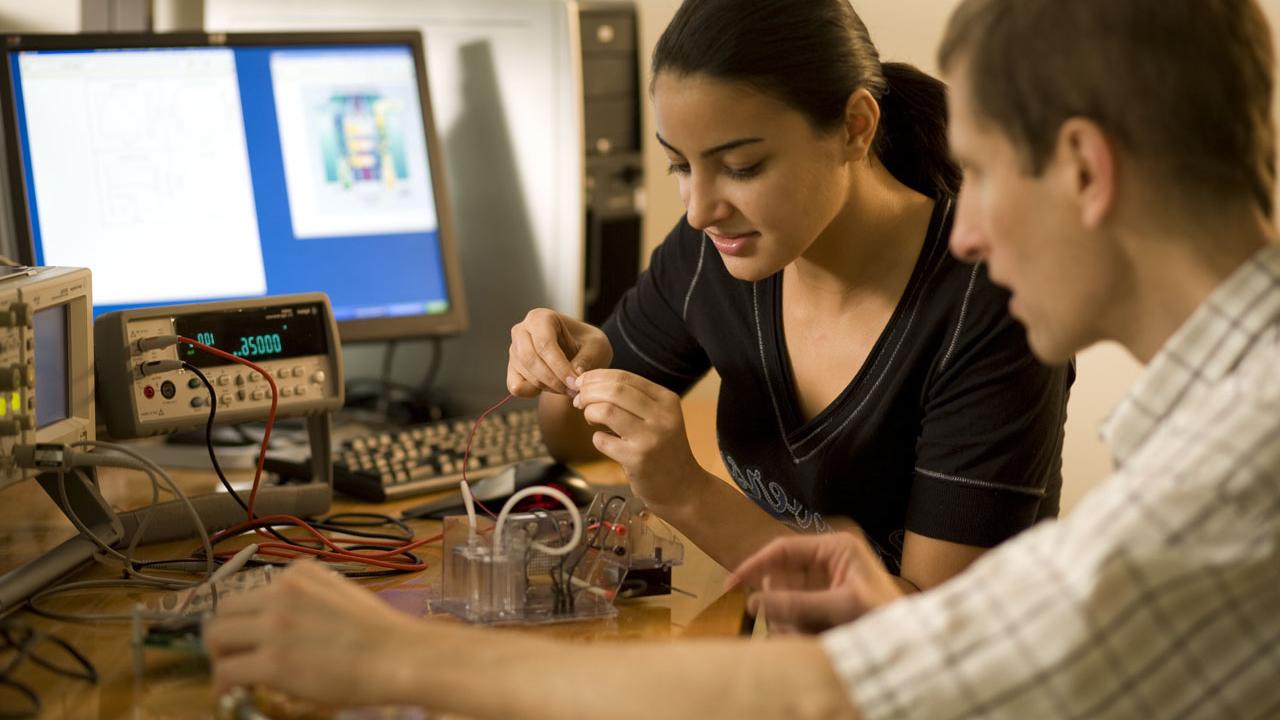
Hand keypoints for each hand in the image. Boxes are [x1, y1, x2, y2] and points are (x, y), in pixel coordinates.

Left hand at [203, 562, 422, 706]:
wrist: (398, 656)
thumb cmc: (381, 633)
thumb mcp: (342, 593)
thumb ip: (310, 596)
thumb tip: (285, 621)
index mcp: (300, 574)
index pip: (251, 591)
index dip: (245, 618)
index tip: (249, 636)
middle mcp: (282, 593)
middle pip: (225, 610)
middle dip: (225, 635)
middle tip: (234, 657)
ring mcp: (275, 626)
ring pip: (217, 637)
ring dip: (221, 658)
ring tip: (234, 676)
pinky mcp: (272, 662)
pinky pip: (227, 671)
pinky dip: (223, 685)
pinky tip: (231, 694)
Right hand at [507, 309, 611, 396]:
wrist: (579, 352)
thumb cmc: (587, 344)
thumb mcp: (596, 347)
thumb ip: (587, 359)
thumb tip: (575, 375)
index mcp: (540, 317)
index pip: (544, 344)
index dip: (560, 367)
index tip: (575, 383)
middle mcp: (522, 330)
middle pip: (531, 359)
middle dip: (553, 380)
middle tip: (573, 391)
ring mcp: (514, 350)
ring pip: (525, 374)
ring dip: (548, 387)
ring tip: (569, 389)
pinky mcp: (512, 368)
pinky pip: (516, 386)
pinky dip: (533, 392)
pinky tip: (552, 388)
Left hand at [571, 369, 701, 509]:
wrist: (682, 486)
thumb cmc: (663, 448)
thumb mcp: (660, 417)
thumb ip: (632, 399)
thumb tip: (588, 383)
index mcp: (667, 400)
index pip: (624, 377)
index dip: (597, 377)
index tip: (582, 382)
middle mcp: (662, 416)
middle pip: (614, 390)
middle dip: (588, 392)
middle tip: (579, 400)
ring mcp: (650, 438)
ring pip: (606, 411)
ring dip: (589, 412)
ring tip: (590, 419)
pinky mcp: (638, 459)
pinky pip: (603, 440)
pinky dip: (596, 438)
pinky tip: (604, 441)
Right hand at [727, 532, 904, 633]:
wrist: (913, 642)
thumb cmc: (885, 615)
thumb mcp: (841, 606)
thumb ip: (797, 603)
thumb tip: (753, 602)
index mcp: (834, 547)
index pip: (783, 549)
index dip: (754, 565)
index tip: (731, 584)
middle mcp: (827, 561)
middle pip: (782, 577)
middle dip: (779, 604)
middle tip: (786, 627)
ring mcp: (825, 583)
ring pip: (786, 599)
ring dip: (789, 621)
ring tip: (808, 636)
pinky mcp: (825, 603)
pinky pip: (796, 613)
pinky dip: (796, 628)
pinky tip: (811, 638)